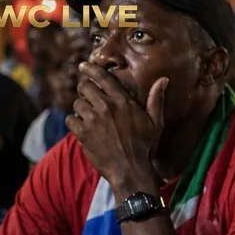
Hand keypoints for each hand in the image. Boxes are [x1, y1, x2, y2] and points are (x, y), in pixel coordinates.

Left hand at [66, 63, 166, 193]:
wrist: (130, 169)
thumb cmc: (145, 146)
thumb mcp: (156, 122)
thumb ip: (156, 99)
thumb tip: (163, 80)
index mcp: (123, 102)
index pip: (103, 78)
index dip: (91, 69)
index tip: (84, 65)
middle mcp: (106, 107)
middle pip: (85, 87)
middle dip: (84, 89)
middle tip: (88, 95)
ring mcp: (92, 120)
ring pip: (77, 103)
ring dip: (81, 108)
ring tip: (88, 115)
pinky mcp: (82, 133)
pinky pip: (70, 119)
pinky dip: (75, 122)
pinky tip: (83, 127)